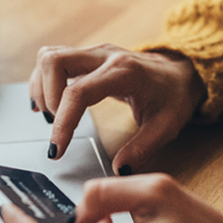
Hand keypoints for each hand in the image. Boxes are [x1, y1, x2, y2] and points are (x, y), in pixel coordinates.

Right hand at [29, 44, 203, 174]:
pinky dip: (43, 80)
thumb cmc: (173, 96)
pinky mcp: (86, 56)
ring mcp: (93, 52)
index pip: (78, 92)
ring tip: (51, 115)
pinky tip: (48, 103)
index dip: (62, 122)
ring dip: (41, 87)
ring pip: (49, 56)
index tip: (57, 149)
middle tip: (55, 124)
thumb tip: (119, 169)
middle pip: (54, 61)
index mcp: (124, 72)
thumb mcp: (166, 126)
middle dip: (46, 97)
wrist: (181, 71)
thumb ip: (142, 149)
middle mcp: (104, 56)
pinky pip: (53, 59)